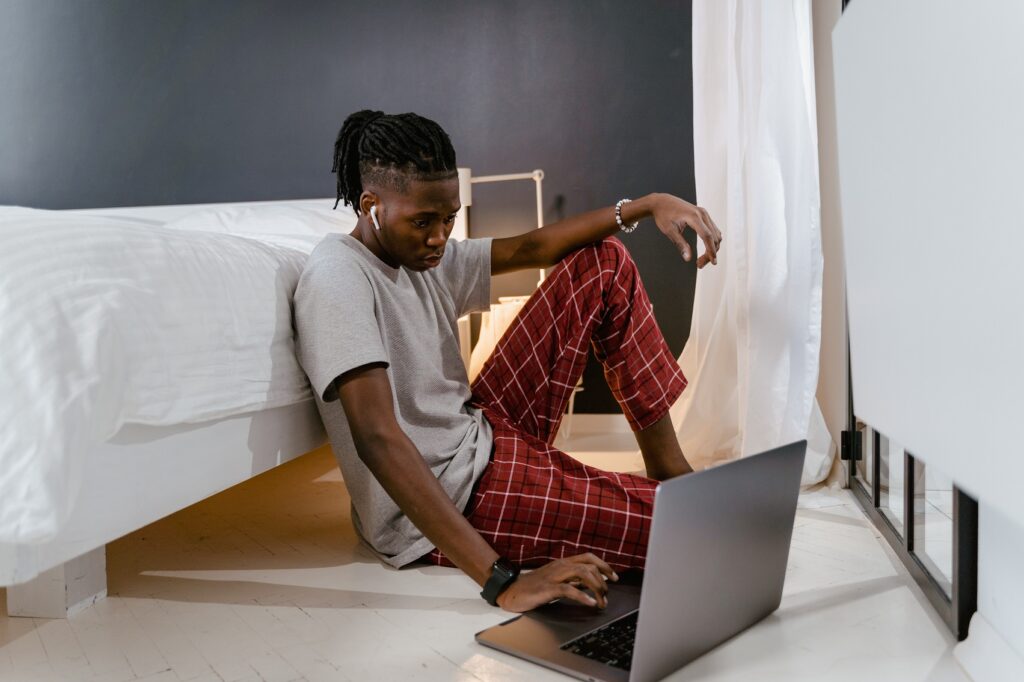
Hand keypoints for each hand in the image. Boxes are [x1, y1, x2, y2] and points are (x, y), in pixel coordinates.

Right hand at [495, 553, 618, 612]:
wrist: (511, 591)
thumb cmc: (533, 587)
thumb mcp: (556, 580)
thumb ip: (572, 580)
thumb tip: (590, 584)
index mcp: (563, 563)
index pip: (588, 558)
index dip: (604, 566)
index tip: (614, 577)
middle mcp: (560, 566)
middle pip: (589, 566)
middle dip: (603, 580)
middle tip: (607, 594)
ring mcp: (554, 576)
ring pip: (582, 574)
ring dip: (596, 588)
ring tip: (601, 601)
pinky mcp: (547, 588)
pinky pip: (569, 590)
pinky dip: (583, 596)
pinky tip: (590, 603)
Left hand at [650, 193, 722, 268]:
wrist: (662, 202)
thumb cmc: (663, 216)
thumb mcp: (669, 231)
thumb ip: (680, 244)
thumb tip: (688, 258)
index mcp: (693, 216)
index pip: (707, 236)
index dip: (711, 250)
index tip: (713, 262)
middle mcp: (702, 214)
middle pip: (713, 237)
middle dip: (710, 253)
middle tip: (699, 265)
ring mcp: (705, 213)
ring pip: (716, 234)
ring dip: (712, 248)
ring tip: (700, 260)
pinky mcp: (704, 215)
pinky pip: (713, 230)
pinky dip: (712, 241)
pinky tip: (705, 249)